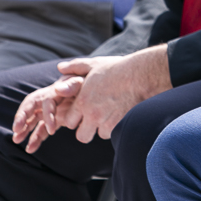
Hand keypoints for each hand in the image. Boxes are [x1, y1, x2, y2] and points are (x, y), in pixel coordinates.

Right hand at [12, 72, 86, 152]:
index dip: (48, 115)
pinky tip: (30, 149)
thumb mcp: (83, 82)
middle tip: (16, 129)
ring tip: (16, 140)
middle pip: (30, 106)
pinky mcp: (54, 120)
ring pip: (33, 119)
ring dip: (24, 129)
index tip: (53, 130)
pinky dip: (35, 139)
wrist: (94, 91)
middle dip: (22, 117)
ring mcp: (50, 111)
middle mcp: (49, 99)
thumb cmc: (89, 84)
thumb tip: (58, 89)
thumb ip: (72, 85)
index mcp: (56, 90)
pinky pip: (41, 129)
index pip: (46, 101)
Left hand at [52, 46, 171, 143]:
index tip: (83, 113)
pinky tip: (119, 115)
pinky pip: (113, 134)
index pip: (69, 122)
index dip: (76, 119)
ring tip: (110, 114)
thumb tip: (60, 68)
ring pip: (99, 135)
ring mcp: (106, 121)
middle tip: (94, 120)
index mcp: (82, 100)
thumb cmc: (116, 68)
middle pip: (81, 136)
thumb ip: (75, 67)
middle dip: (86, 130)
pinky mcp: (119, 125)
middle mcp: (92, 113)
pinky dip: (115, 128)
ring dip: (103, 129)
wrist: (140, 75)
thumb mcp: (93, 64)